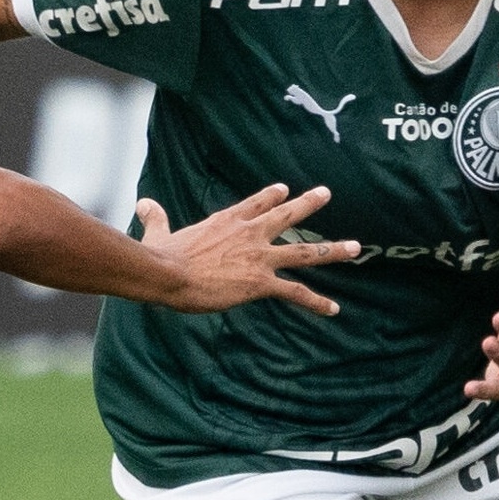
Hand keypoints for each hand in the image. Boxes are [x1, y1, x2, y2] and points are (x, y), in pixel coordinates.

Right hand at [139, 184, 359, 314]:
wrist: (168, 272)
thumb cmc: (162, 255)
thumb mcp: (158, 231)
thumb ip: (156, 217)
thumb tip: (143, 203)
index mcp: (227, 221)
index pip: (256, 203)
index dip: (272, 196)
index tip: (284, 190)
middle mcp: (249, 234)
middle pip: (287, 215)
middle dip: (309, 204)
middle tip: (326, 193)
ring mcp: (259, 257)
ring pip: (305, 252)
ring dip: (332, 250)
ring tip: (356, 248)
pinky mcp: (260, 282)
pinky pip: (295, 292)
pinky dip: (316, 301)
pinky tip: (334, 309)